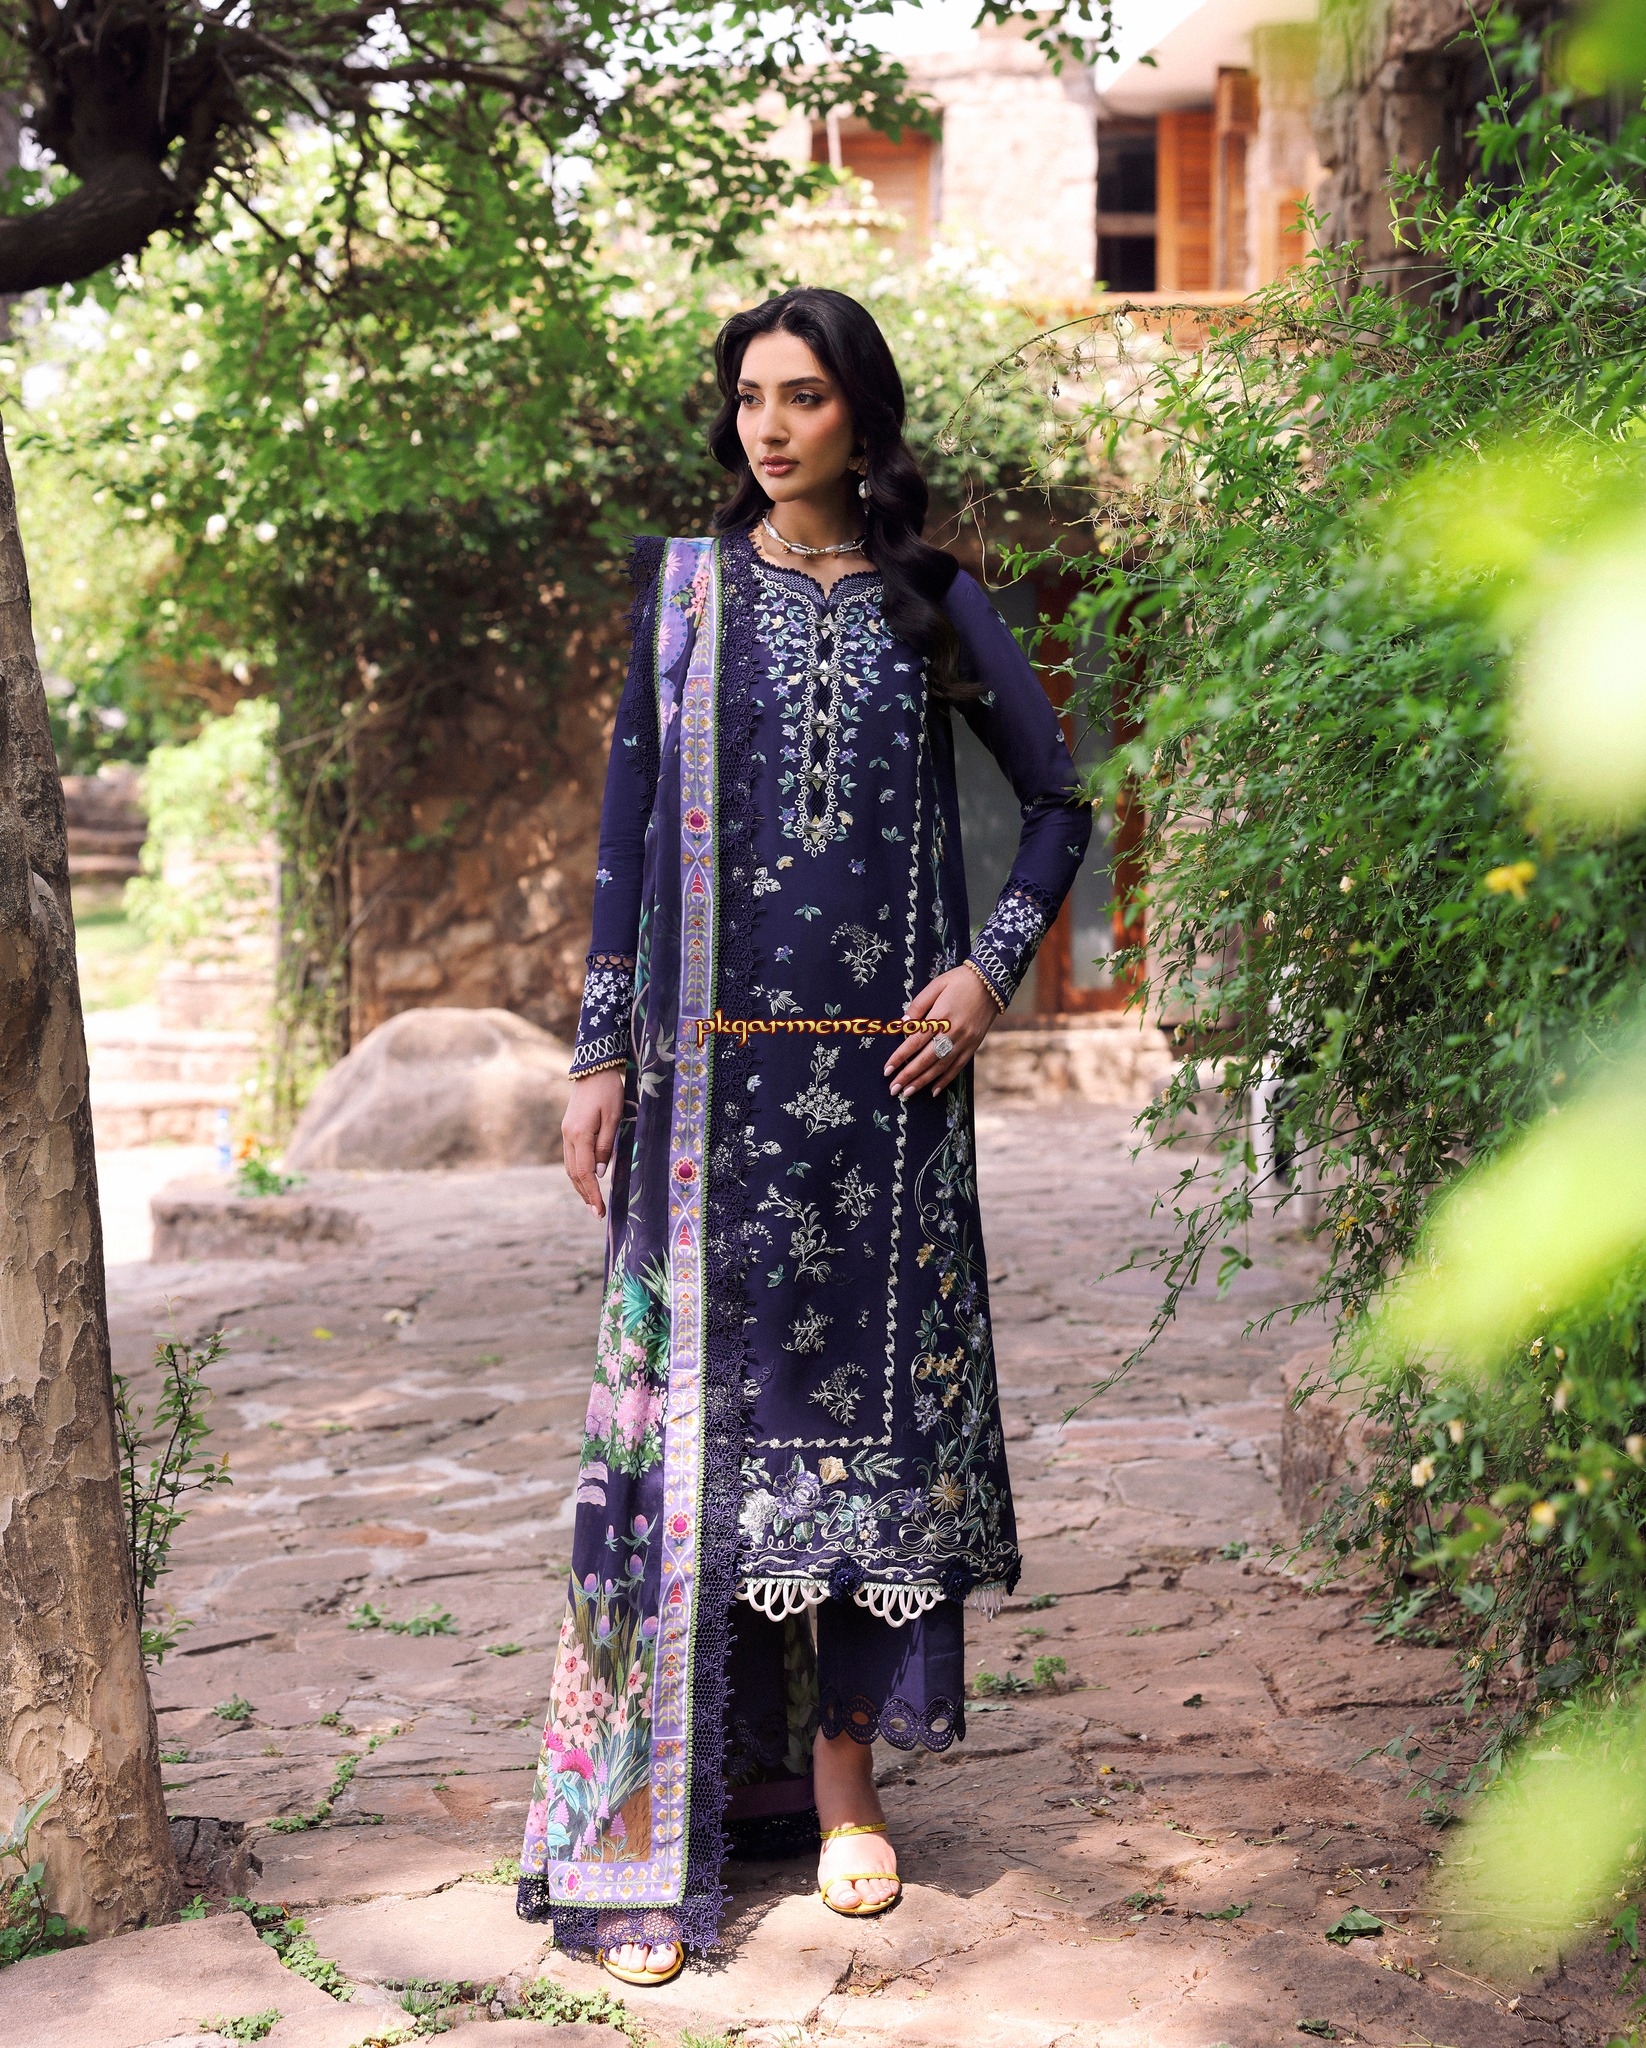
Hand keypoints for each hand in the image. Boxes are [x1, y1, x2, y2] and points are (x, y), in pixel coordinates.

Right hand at [562, 1069, 624, 1216]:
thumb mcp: (614, 1118)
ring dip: (580, 1186)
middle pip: (574, 1174)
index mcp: (580, 1135)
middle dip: (585, 1195)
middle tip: (597, 1213)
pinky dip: (578, 1173)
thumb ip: (606, 1146)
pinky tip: (586, 1180)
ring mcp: (567, 1133)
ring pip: (570, 1168)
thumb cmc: (608, 1091)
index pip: (585, 1173)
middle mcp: (569, 1137)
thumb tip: (599, 1173)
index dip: (592, 1194)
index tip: (599, 1211)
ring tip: (591, 1202)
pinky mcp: (569, 1129)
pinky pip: (572, 1158)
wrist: (593, 1069)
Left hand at [882, 965, 998, 1098]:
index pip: (915, 1042)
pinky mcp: (973, 1046)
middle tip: (893, 1089)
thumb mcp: (935, 985)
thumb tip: (903, 1025)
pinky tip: (933, 1090)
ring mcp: (965, 1041)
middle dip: (908, 1076)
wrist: (991, 982)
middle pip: (926, 1059)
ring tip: (908, 1093)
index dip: (899, 1057)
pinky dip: (945, 1080)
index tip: (887, 1070)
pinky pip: (958, 1067)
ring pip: (941, 1067)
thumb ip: (918, 1005)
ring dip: (923, 1082)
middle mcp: (953, 1032)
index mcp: (940, 1016)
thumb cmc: (959, 981)